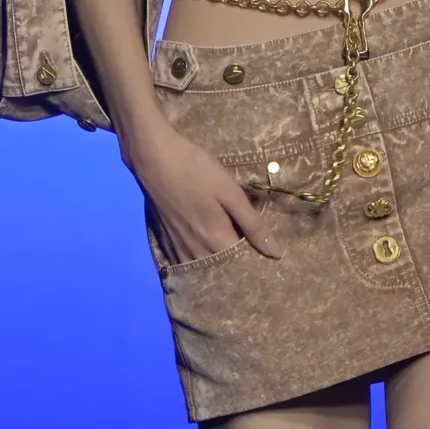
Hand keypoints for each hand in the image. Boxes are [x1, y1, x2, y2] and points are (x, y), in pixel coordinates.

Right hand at [126, 110, 282, 266]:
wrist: (154, 158)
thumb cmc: (196, 170)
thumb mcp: (230, 193)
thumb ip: (253, 224)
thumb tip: (275, 253)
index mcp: (216, 240)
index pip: (242, 264)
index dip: (256, 260)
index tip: (266, 255)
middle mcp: (196, 251)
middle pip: (221, 270)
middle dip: (236, 266)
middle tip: (250, 255)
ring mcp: (177, 248)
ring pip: (202, 269)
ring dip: (216, 267)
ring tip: (229, 255)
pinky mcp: (165, 241)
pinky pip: (183, 263)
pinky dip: (197, 262)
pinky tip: (204, 253)